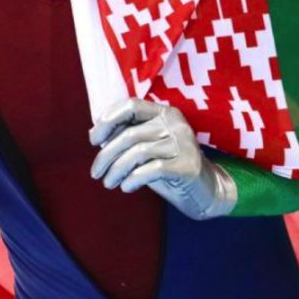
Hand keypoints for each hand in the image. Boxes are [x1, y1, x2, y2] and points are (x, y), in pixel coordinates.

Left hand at [88, 99, 237, 219]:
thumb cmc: (169, 167)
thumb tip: (94, 134)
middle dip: (106, 155)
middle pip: (130, 134)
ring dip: (116, 170)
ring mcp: (184, 143)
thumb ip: (127, 137)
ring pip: (137, 152)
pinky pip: (151, 169)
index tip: (94, 139)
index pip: (131, 105)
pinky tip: (126, 187)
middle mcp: (175, 123)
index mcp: (164, 112)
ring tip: (109, 183)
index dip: (108, 120)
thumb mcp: (147, 148)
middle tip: (96, 173)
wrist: (205, 192)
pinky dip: (133, 179)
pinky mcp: (188, 165)